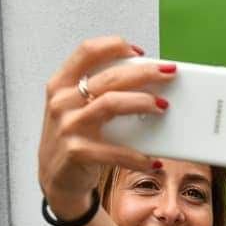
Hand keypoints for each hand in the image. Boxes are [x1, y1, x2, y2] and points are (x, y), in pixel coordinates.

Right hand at [38, 37, 173, 217]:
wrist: (56, 179)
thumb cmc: (75, 139)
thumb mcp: (77, 109)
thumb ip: (99, 92)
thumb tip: (146, 80)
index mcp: (61, 85)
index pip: (87, 52)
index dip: (114, 46)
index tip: (140, 52)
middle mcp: (62, 102)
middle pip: (109, 78)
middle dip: (144, 72)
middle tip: (168, 74)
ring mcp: (69, 127)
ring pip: (111, 104)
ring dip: (142, 103)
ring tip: (163, 106)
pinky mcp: (78, 152)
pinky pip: (115, 151)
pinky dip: (138, 157)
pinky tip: (153, 160)